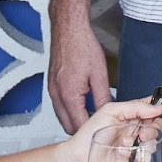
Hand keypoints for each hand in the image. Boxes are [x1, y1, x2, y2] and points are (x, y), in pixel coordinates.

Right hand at [47, 14, 112, 135]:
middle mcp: (57, 95)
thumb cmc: (82, 45)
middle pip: (67, 126)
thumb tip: (108, 112)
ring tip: (93, 115)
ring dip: (76, 119)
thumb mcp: (99, 74)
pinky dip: (70, 109)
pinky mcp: (52, 85)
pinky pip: (59, 105)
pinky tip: (82, 103)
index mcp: (68, 95)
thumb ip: (103, 97)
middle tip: (100, 127)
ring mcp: (52, 90)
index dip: (92, 133)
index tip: (103, 133)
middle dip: (83, 130)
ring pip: (62, 117)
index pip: (79, 126)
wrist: (68, 28)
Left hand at [60, 92, 161, 161]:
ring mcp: (135, 145)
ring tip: (138, 142)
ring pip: (155, 140)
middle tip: (143, 131)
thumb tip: (157, 106)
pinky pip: (149, 157)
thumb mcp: (110, 112)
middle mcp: (134, 128)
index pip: (151, 105)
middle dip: (156, 125)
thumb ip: (135, 107)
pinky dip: (145, 156)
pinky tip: (134, 156)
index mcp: (129, 114)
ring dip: (150, 141)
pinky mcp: (134, 161)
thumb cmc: (88, 134)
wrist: (79, 160)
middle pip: (157, 123)